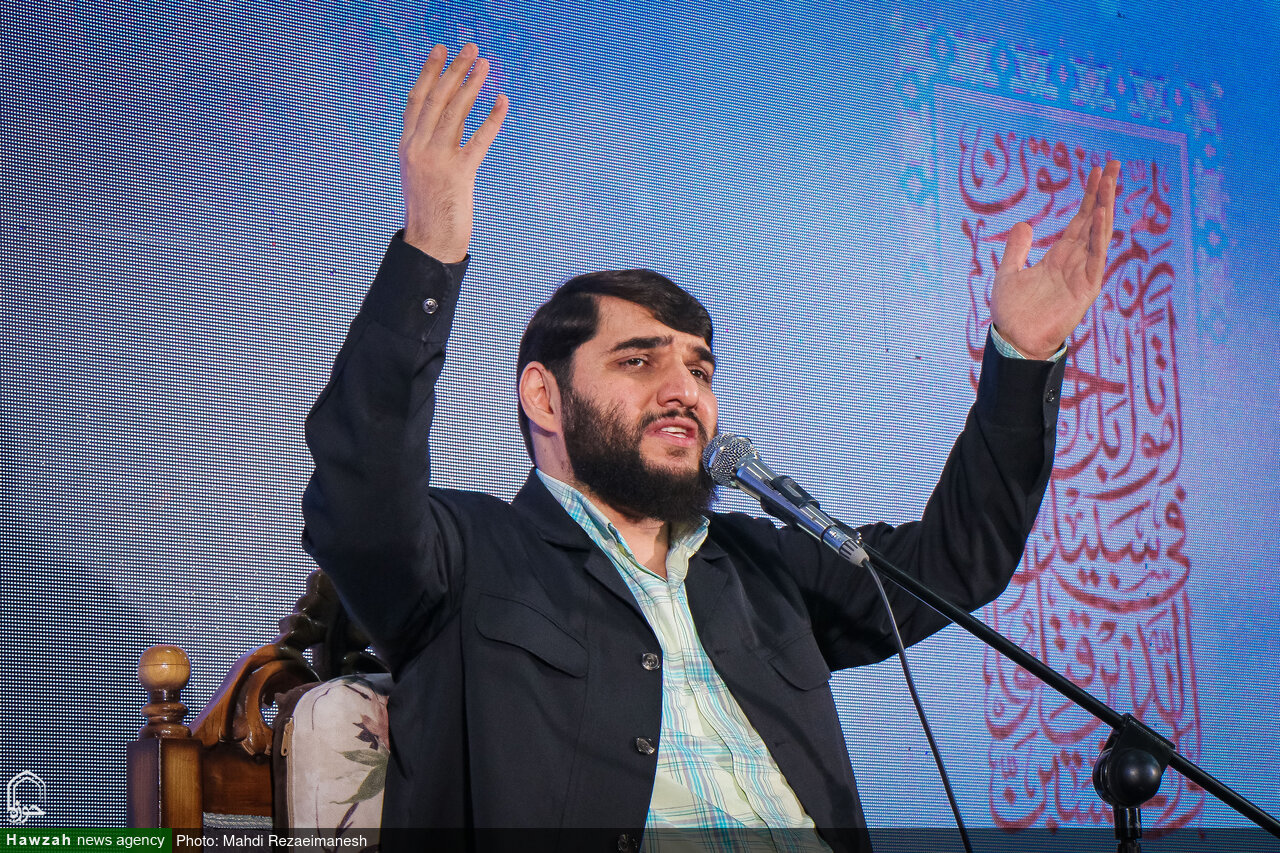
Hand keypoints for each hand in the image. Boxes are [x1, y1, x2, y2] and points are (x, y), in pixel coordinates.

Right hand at [399, 44, 508, 261]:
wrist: (429, 242)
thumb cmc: (429, 209)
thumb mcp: (422, 172)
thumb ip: (430, 145)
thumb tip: (447, 121)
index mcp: (408, 146)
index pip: (417, 99)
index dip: (430, 72)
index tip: (441, 50)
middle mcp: (418, 149)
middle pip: (437, 99)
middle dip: (454, 70)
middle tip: (470, 47)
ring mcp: (437, 161)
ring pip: (455, 114)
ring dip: (471, 86)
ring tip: (485, 64)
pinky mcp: (458, 175)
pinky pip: (478, 140)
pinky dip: (492, 118)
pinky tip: (502, 100)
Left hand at [990, 160, 1119, 359]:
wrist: (1014, 340)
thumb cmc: (1012, 312)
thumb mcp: (1008, 272)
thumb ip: (1017, 248)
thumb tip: (1023, 223)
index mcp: (1060, 256)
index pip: (1079, 219)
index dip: (1088, 195)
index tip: (1095, 171)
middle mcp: (1075, 261)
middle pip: (1094, 220)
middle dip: (1104, 192)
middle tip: (1113, 164)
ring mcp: (1083, 273)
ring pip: (1099, 233)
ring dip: (1105, 207)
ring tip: (1109, 181)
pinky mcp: (1086, 288)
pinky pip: (1096, 258)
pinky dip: (1098, 236)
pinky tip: (1100, 215)